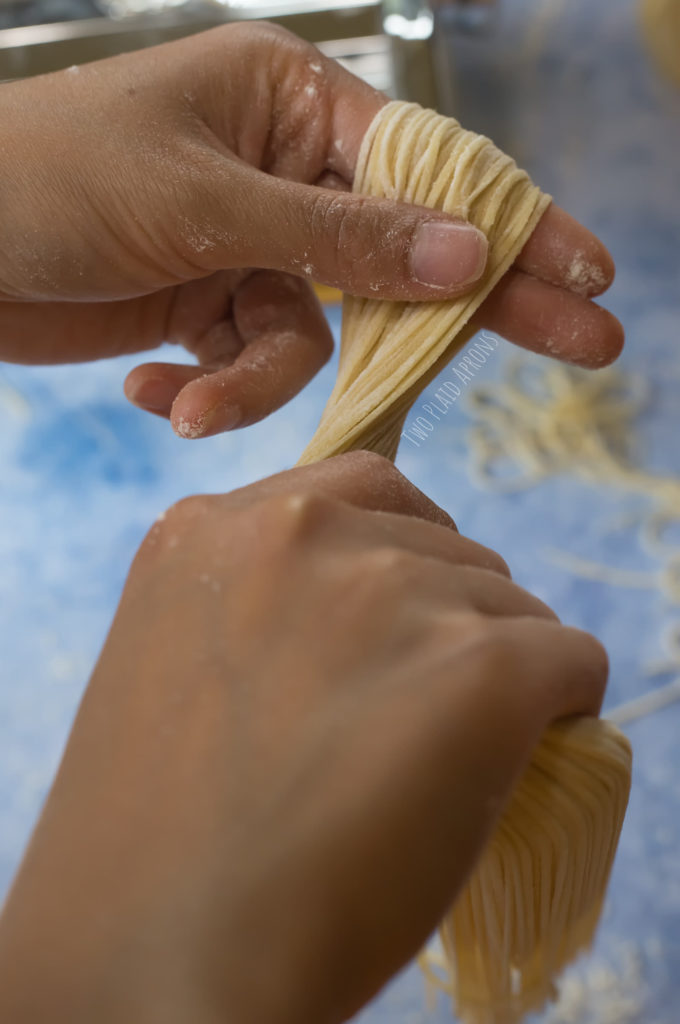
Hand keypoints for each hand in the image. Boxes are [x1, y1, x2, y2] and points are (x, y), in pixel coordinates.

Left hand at [0, 24, 621, 438]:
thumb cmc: (52, 180)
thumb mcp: (205, 200)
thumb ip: (339, 236)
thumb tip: (463, 255)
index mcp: (289, 105)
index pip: (426, 168)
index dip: (512, 223)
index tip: (588, 273)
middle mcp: (281, 172)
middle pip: (403, 251)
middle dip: (469, 308)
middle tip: (585, 340)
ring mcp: (248, 246)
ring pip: (311, 335)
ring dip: (253, 380)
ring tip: (191, 401)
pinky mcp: (208, 308)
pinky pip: (249, 363)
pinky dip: (209, 390)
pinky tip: (154, 392)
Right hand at [0, 453, 607, 1023]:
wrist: (162, 963)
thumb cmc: (160, 839)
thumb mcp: (181, 668)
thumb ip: (260, 603)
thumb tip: (387, 603)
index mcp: (211, 530)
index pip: (360, 492)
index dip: (394, 558)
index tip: (393, 627)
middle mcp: (298, 532)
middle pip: (443, 544)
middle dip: (445, 615)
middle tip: (414, 713)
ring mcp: (389, 591)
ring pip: (508, 604)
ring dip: (495, 665)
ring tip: (441, 758)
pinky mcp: (477, 666)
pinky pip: (571, 659)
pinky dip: (563, 701)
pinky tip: (516, 757)